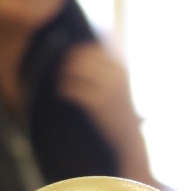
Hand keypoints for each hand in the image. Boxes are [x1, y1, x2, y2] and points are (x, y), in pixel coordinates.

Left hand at [56, 43, 153, 178]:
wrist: (129, 140)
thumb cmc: (120, 113)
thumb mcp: (118, 85)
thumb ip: (104, 67)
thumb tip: (79, 50)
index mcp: (120, 68)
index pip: (92, 49)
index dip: (77, 53)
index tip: (70, 62)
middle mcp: (116, 76)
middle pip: (81, 57)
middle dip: (68, 63)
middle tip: (62, 73)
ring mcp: (108, 89)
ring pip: (75, 70)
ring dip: (63, 75)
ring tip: (61, 84)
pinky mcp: (98, 104)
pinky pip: (73, 89)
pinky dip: (64, 90)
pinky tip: (64, 94)